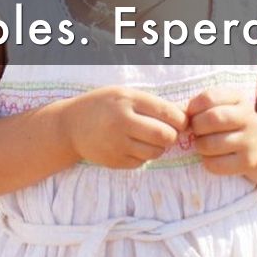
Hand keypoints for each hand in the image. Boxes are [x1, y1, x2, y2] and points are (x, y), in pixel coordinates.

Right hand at [62, 86, 187, 168]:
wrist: (70, 127)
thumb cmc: (102, 106)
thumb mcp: (125, 95)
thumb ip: (153, 104)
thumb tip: (186, 114)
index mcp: (127, 100)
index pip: (168, 113)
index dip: (180, 120)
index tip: (178, 121)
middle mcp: (122, 122)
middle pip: (165, 136)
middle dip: (171, 135)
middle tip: (166, 131)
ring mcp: (118, 144)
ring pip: (156, 152)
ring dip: (158, 147)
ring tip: (147, 137)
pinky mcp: (115, 161)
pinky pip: (142, 162)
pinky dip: (143, 155)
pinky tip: (132, 145)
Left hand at [186, 89, 256, 175]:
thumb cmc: (227, 122)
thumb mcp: (219, 106)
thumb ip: (198, 106)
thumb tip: (177, 112)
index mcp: (238, 99)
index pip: (209, 98)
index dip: (194, 107)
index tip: (192, 113)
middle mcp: (248, 118)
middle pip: (212, 119)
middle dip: (196, 126)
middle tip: (196, 130)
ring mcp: (249, 141)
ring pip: (210, 144)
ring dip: (199, 145)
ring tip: (203, 143)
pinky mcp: (248, 162)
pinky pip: (215, 164)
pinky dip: (207, 161)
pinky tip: (212, 156)